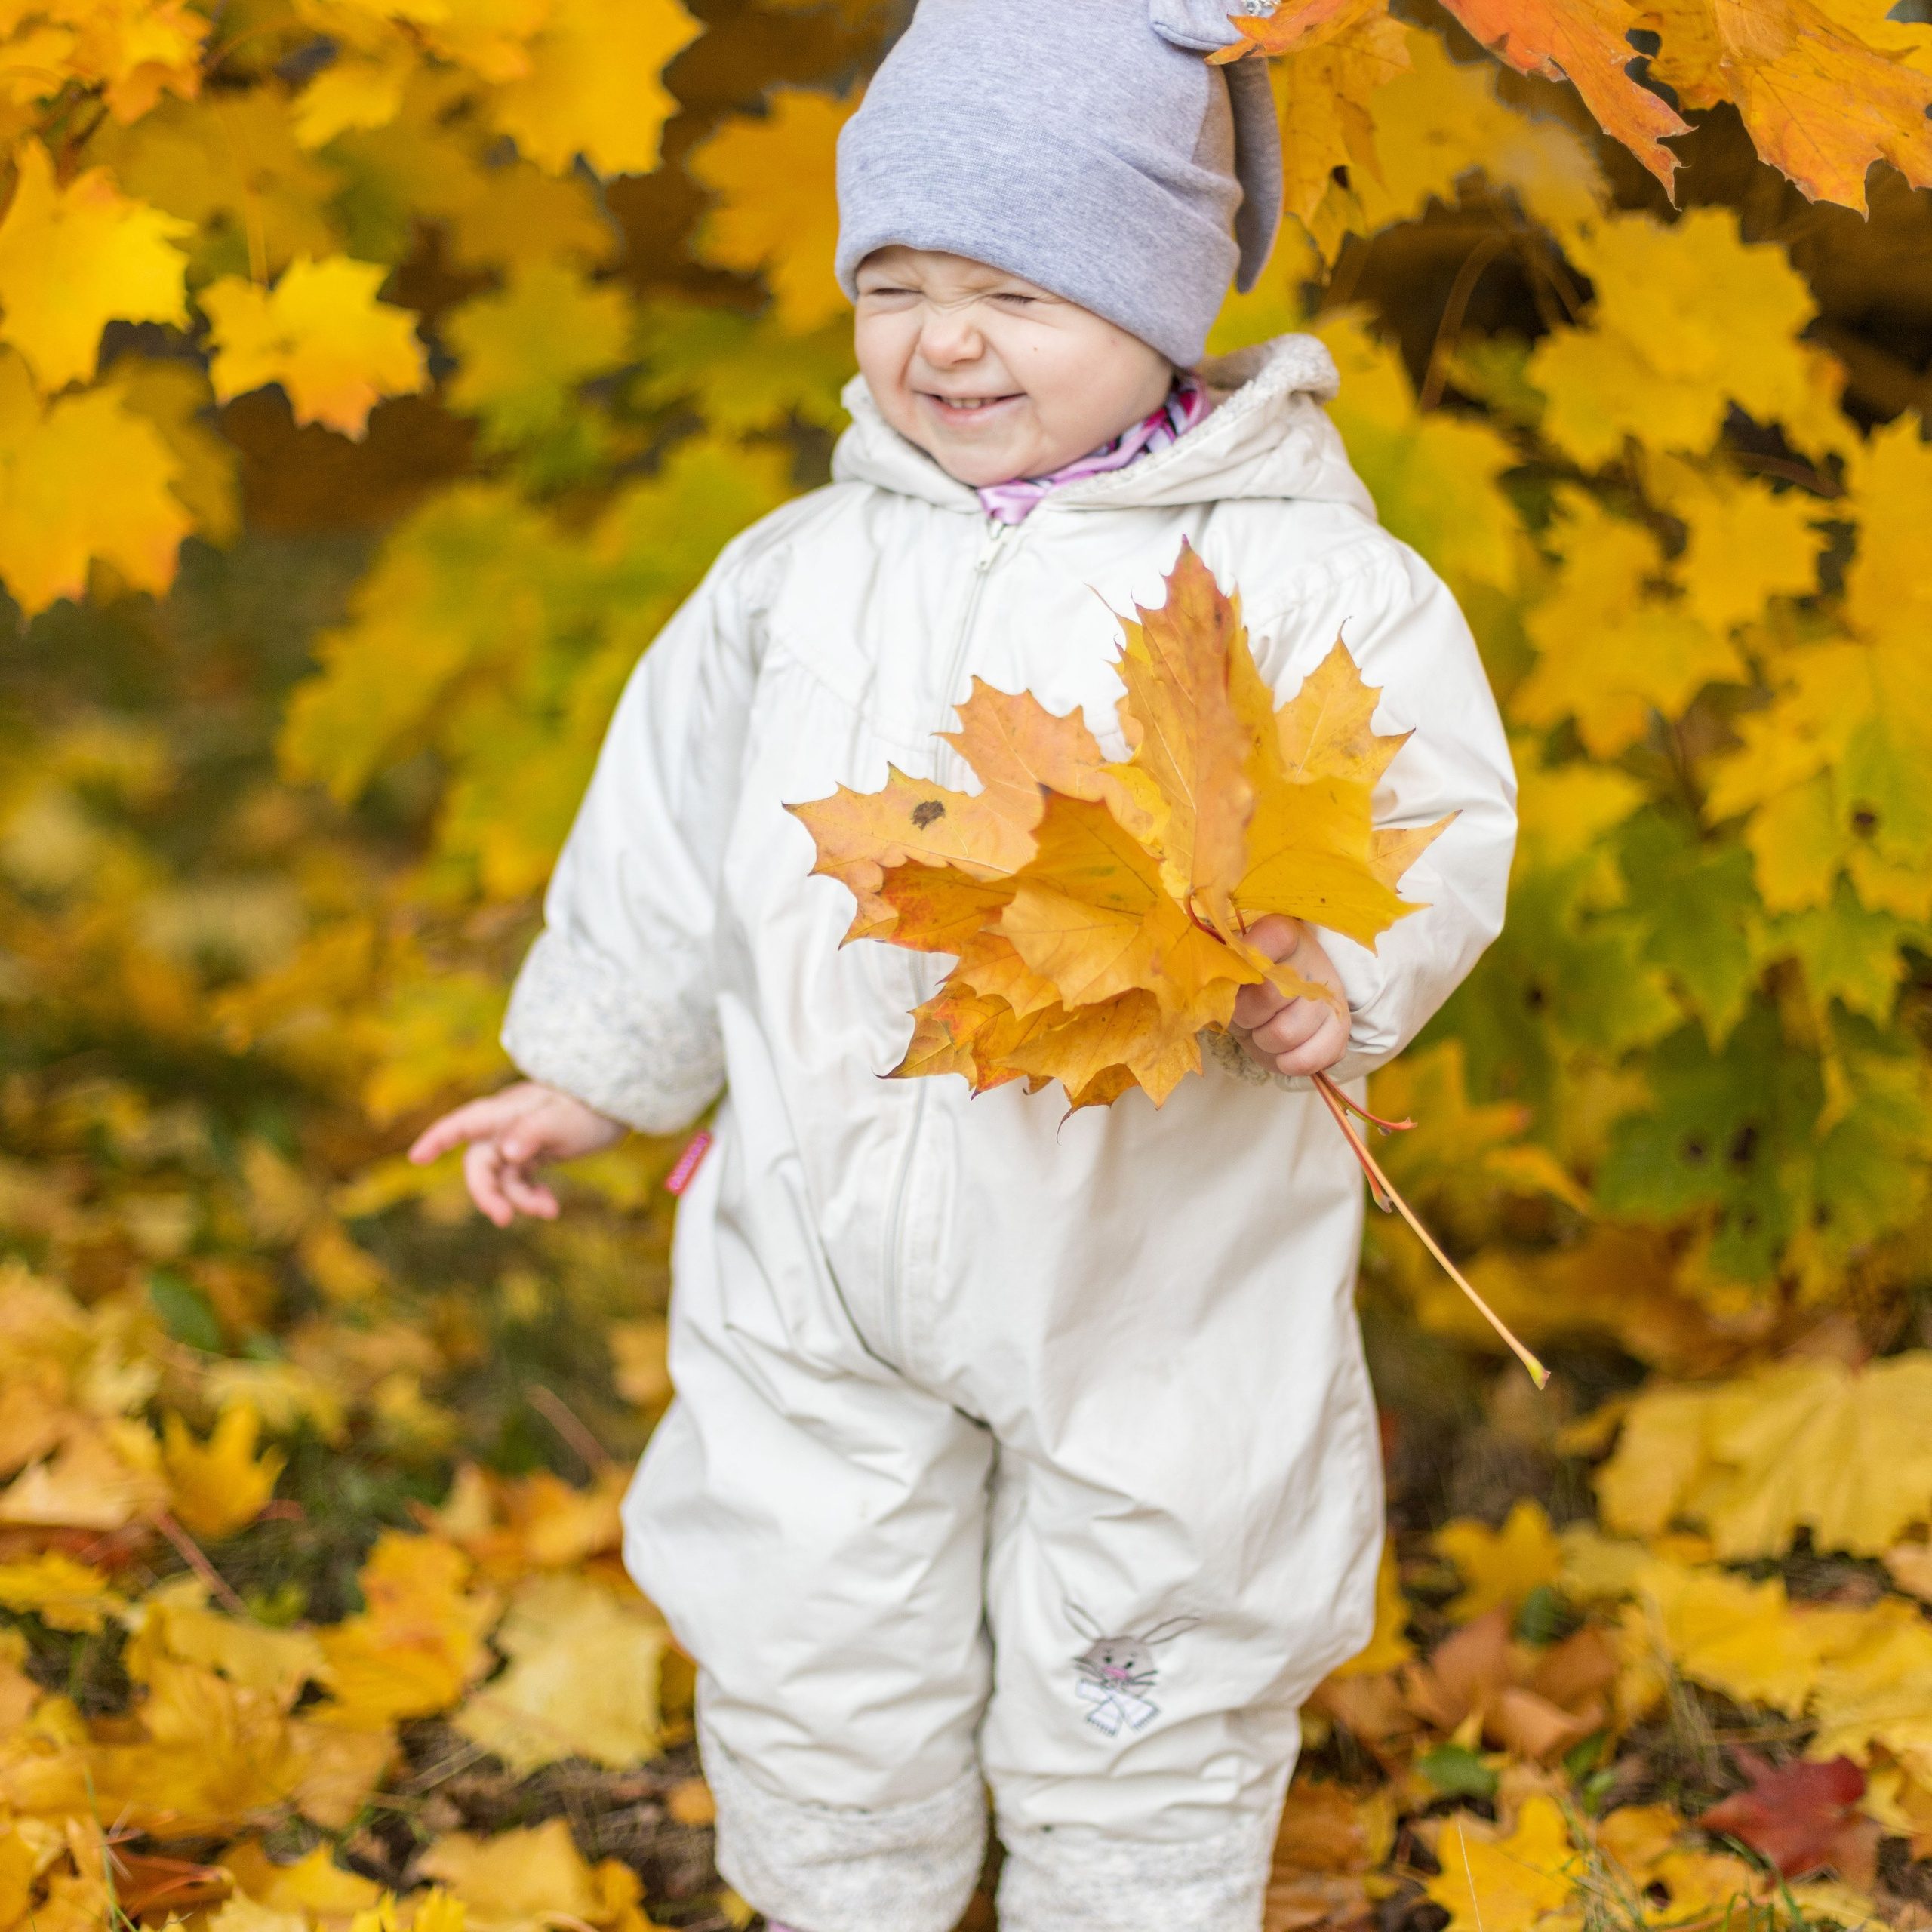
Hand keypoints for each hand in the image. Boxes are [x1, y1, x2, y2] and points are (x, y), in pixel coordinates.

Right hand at [408, 1081, 625, 1227]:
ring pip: (503, 1178)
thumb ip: (534, 1132)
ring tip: (550, 1210)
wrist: (618, 1104)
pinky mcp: (534, 1154)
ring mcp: (519, 1140)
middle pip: (480, 1163)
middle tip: (504, 1219)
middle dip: (488, 1193)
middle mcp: (506, 1126)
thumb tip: (508, 1152)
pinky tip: (551, 1207)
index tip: (416, 1157)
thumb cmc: (590, 1105)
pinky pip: (521, 1181)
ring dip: (521, 1199)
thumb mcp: (565, 1120)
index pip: (464, 1123)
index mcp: (508, 1111)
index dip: (437, 1138)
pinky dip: (532, 1196)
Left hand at [1230, 916, 1349, 1079]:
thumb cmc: (1245, 987)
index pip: (1273, 937)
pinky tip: (1282, 1051)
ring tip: (1263, 1029)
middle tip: (1244, 1012)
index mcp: (1283, 934)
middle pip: (1268, 995)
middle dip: (1245, 1014)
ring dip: (1263, 1041)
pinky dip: (1285, 1062)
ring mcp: (1331, 996)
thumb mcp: (1229, 971)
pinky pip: (1308, 1059)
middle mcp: (1313, 959)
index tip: (1232, 976)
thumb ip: (1223, 968)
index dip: (1246, 960)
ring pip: (1285, 1033)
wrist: (1276, 1009)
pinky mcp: (1340, 1029)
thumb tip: (1218, 980)